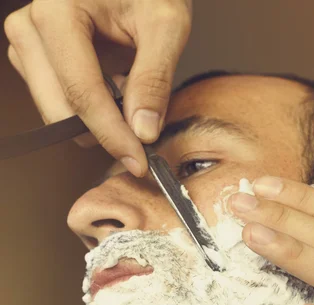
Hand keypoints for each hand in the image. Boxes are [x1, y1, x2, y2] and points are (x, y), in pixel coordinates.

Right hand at [4, 0, 191, 175]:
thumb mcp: (165, 24)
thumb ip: (154, 78)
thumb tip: (143, 131)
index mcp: (58, 10)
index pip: (82, 91)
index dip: (112, 134)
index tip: (137, 160)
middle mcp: (30, 27)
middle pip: (61, 109)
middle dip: (104, 131)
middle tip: (143, 132)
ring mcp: (27, 44)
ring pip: (56, 112)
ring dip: (95, 118)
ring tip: (126, 87)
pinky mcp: (33, 59)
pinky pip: (56, 103)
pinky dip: (87, 109)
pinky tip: (110, 86)